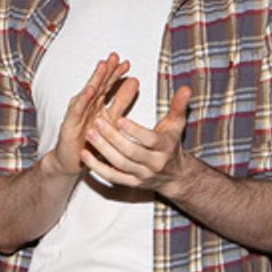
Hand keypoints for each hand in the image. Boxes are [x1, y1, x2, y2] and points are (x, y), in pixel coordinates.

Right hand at [46, 52, 134, 176]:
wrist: (71, 160)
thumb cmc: (90, 139)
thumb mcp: (111, 118)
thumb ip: (122, 101)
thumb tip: (135, 81)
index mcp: (96, 102)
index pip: (107, 85)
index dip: (116, 73)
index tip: (127, 63)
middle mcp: (85, 105)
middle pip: (97, 84)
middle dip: (106, 70)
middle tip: (114, 57)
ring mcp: (76, 113)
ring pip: (87, 93)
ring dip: (95, 79)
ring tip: (103, 66)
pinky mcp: (69, 124)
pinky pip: (77, 111)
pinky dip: (83, 99)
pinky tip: (90, 90)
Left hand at [83, 84, 192, 198]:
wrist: (174, 175)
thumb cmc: (171, 144)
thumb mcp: (177, 124)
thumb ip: (179, 106)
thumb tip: (186, 88)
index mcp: (165, 147)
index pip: (149, 140)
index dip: (134, 131)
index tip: (119, 118)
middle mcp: (154, 163)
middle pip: (131, 153)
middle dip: (113, 138)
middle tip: (97, 122)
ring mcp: (142, 175)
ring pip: (120, 164)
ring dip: (103, 150)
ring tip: (90, 134)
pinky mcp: (131, 183)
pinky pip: (112, 177)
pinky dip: (97, 167)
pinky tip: (85, 154)